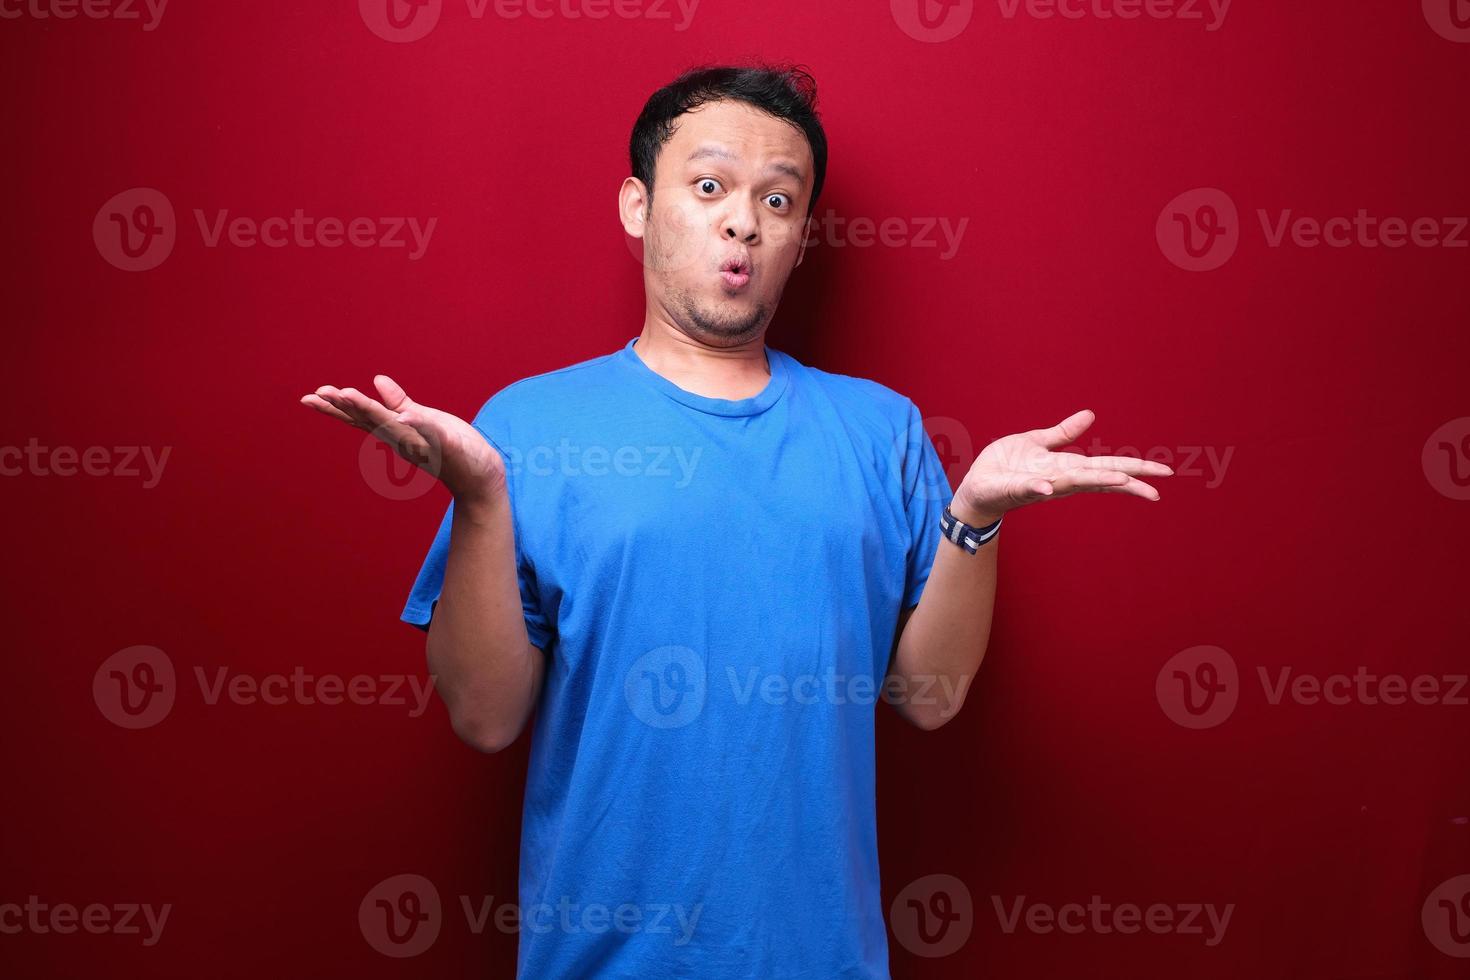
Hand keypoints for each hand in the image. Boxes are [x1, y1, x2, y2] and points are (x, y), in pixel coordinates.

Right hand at [300, 375, 504, 507]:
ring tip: (349, 394)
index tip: (311, 396)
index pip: (362, 416)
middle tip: (317, 396)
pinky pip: (434, 435)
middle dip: (345, 407)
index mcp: (397, 430)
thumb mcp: (422, 418)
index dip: (337, 406)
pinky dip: (420, 426)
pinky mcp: (449, 448)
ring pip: (395, 425)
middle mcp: (405, 439)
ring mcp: (426, 445)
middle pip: (370, 420)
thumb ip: (398, 402)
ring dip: (372, 411)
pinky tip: (405, 416)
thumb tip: (377, 380)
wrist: (481, 474)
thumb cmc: (452, 447)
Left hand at [952, 409, 1171, 523]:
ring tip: (1121, 481)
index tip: (1164, 472)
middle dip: (1127, 482)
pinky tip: (1049, 488)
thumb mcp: (1037, 442)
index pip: (1107, 467)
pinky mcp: (1012, 489)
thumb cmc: (1006, 466)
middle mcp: (1058, 479)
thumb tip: (1090, 415)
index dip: (1135, 468)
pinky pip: (1027, 488)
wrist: (976, 486)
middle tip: (1157, 490)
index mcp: (1066, 466)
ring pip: (1070, 484)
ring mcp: (1038, 486)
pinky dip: (1039, 488)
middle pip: (1098, 478)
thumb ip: (1063, 433)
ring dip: (1094, 482)